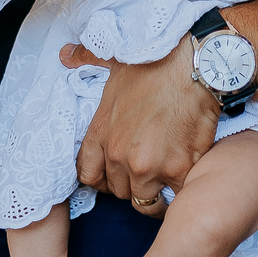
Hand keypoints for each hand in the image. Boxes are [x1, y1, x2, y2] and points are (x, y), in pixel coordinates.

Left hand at [62, 35, 218, 206]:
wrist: (192, 64)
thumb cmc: (154, 60)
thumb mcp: (112, 60)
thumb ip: (86, 60)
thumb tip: (66, 55)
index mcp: (101, 133)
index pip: (88, 175)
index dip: (102, 180)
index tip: (115, 175)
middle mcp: (119, 156)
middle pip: (119, 191)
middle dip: (131, 183)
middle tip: (146, 171)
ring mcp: (148, 166)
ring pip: (145, 201)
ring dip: (155, 193)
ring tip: (166, 180)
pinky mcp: (178, 170)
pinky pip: (174, 196)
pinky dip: (180, 189)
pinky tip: (186, 175)